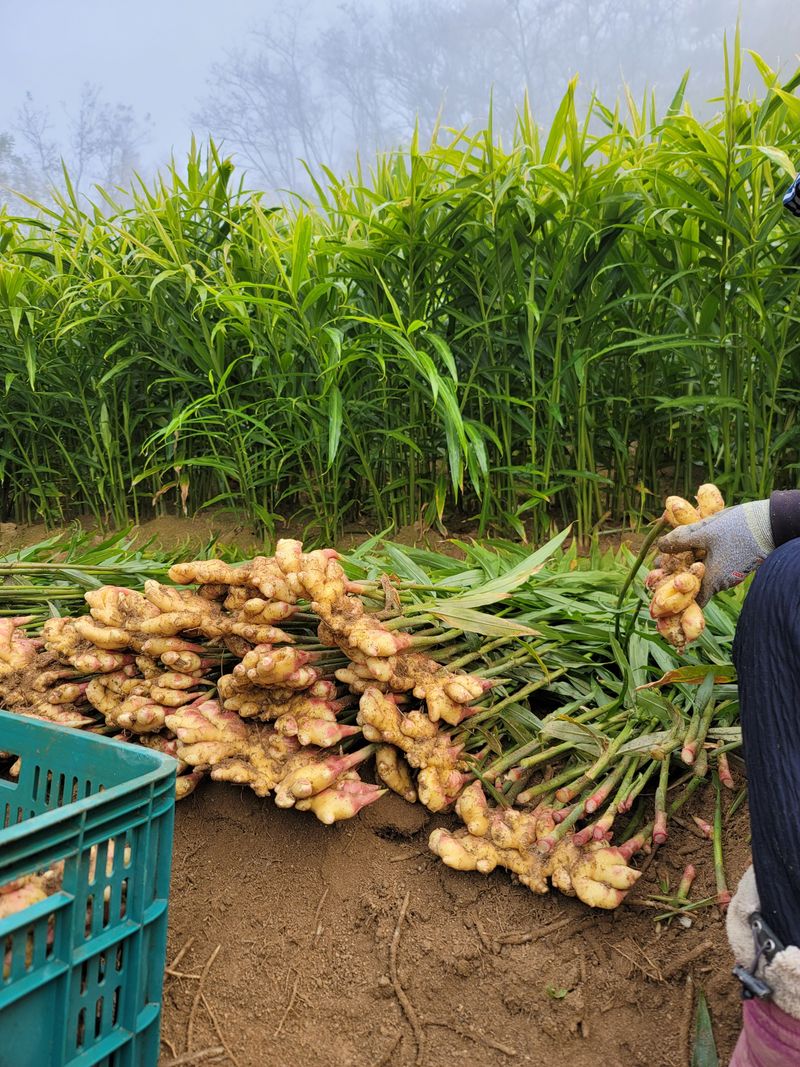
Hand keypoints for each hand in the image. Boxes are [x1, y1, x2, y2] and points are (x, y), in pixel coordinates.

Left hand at [657, 500, 772, 606]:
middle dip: (675, 576)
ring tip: (668, 555)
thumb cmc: (738, 529)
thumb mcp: (704, 532)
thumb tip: (660, 546)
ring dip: (687, 566)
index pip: (692, 599)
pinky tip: (690, 547)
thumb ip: (681, 540)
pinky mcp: (735, 563)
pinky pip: (713, 565)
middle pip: (695, 585)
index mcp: (714, 579)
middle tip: (657, 566)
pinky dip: (701, 559)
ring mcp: (730, 573)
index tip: (658, 584)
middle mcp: (723, 582)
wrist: (769, 522)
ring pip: (704, 573)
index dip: (674, 593)